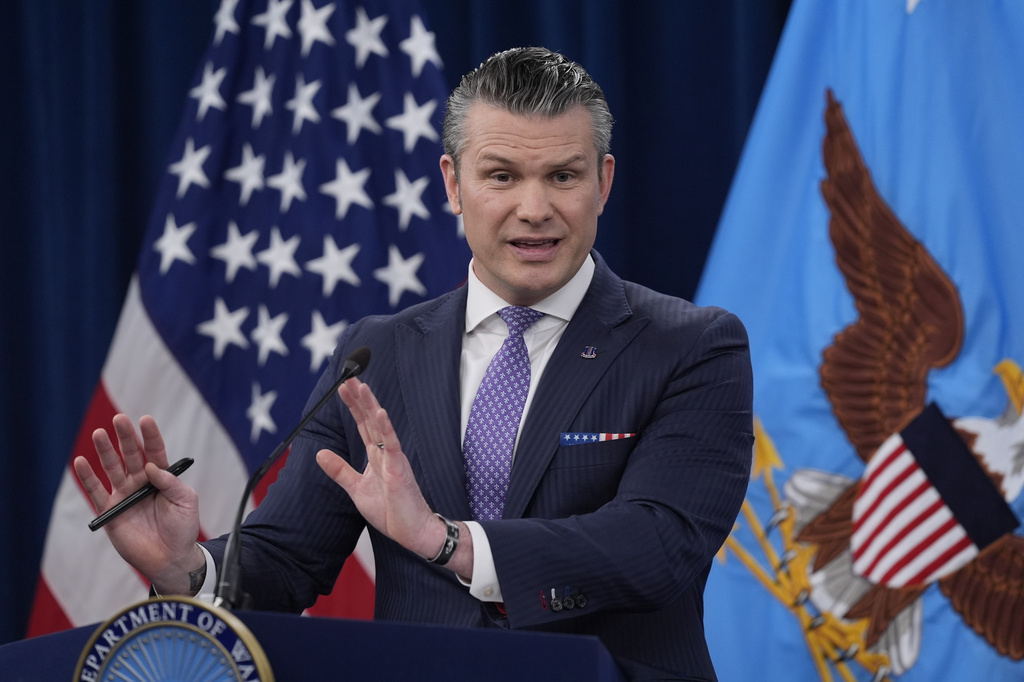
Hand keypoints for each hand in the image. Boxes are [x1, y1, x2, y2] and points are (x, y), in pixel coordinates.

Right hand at [74, 414, 203, 594]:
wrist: (170, 558)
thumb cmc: (183, 529)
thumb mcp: (186, 502)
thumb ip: (171, 483)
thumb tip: (152, 467)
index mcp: (161, 477)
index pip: (155, 452)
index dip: (150, 436)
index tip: (145, 420)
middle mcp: (141, 482)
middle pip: (131, 455)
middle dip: (125, 437)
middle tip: (119, 419)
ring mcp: (124, 495)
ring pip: (112, 468)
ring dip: (105, 451)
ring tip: (99, 433)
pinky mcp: (111, 510)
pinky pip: (96, 492)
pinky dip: (87, 477)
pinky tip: (80, 462)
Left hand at [316, 378, 448, 561]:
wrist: (411, 531)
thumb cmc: (391, 511)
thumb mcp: (356, 489)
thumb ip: (340, 470)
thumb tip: (319, 453)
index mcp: (375, 455)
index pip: (362, 424)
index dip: (353, 405)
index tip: (342, 387)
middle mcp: (385, 452)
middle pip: (369, 419)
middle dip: (359, 398)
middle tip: (348, 377)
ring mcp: (393, 459)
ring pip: (380, 426)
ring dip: (370, 406)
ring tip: (361, 386)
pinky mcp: (399, 469)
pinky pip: (392, 445)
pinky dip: (386, 428)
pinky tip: (379, 413)